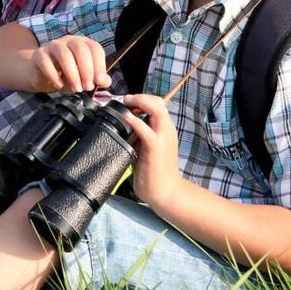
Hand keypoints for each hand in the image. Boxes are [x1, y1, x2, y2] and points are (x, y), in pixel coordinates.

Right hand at [29, 35, 110, 92]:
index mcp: (84, 43)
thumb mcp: (84, 78)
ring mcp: (53, 46)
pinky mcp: (40, 54)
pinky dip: (54, 75)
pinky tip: (59, 85)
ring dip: (72, 74)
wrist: (42, 76)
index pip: (95, 48)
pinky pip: (46, 62)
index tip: (99, 82)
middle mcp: (69, 41)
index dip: (99, 65)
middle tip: (87, 87)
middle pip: (80, 49)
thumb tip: (105, 81)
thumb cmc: (66, 75)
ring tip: (76, 88)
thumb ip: (97, 79)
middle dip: (86, 70)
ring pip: (64, 55)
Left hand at [122, 94, 182, 209]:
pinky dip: (136, 122)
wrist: (165, 192)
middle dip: (141, 97)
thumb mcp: (145, 147)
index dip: (143, 99)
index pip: (158, 105)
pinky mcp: (155, 148)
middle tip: (126, 99)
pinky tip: (127, 118)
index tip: (128, 101)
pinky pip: (146, 130)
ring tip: (127, 102)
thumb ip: (138, 134)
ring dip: (140, 103)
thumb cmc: (154, 171)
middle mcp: (167, 131)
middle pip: (159, 103)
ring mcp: (163, 139)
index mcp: (165, 130)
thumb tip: (123, 123)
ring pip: (157, 110)